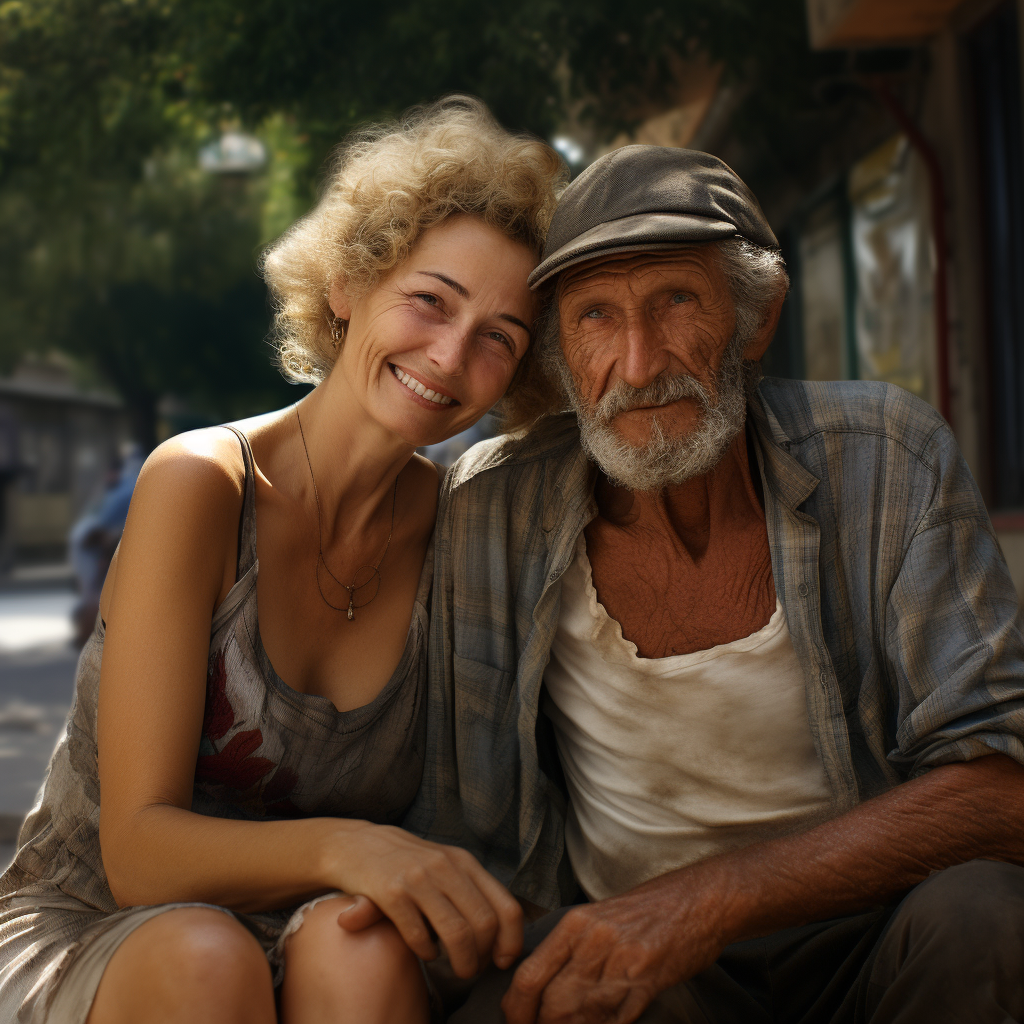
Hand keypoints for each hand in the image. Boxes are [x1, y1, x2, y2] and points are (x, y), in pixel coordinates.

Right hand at [326, 823, 522, 977]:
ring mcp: (419, 878)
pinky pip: (419, 936)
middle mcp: (446, 866)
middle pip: (484, 924)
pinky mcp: (391, 893)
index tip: (503, 960)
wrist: (358, 844)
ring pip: (457, 933)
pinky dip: (427, 953)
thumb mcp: (446, 865)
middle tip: (473, 968)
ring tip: (456, 970)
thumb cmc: (409, 862)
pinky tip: (426, 953)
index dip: (511, 940)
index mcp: (465, 862)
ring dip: (461, 962)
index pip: (506, 906)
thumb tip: (504, 936)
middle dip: (483, 956)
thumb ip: (472, 891)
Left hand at [501, 882, 724, 1023]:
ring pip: (582, 1017)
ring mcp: (622, 963)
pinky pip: (616, 1020)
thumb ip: (570, 949)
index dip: (516, 1009)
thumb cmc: (647, 910)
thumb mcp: (599, 916)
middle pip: (552, 1004)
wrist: (699, 901)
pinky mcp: (648, 982)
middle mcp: (594, 942)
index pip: (529, 976)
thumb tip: (540, 987)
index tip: (516, 1022)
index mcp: (576, 924)